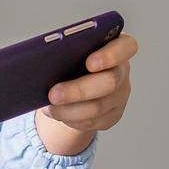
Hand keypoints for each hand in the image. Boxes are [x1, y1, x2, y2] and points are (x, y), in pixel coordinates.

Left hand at [35, 32, 137, 155]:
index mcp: (117, 46)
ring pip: (98, 107)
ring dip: (70, 109)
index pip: (126, 47)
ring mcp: (120, 96)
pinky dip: (71, 119)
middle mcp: (122, 71)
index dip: (110, 55)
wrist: (76, 78)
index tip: (89, 63)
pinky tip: (55, 112)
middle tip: (53, 94)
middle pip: (109, 82)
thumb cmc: (73, 56)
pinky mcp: (112, 115)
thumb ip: (67, 46)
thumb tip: (43, 58)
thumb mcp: (72, 46)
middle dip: (78, 90)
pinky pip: (93, 122)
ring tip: (48, 106)